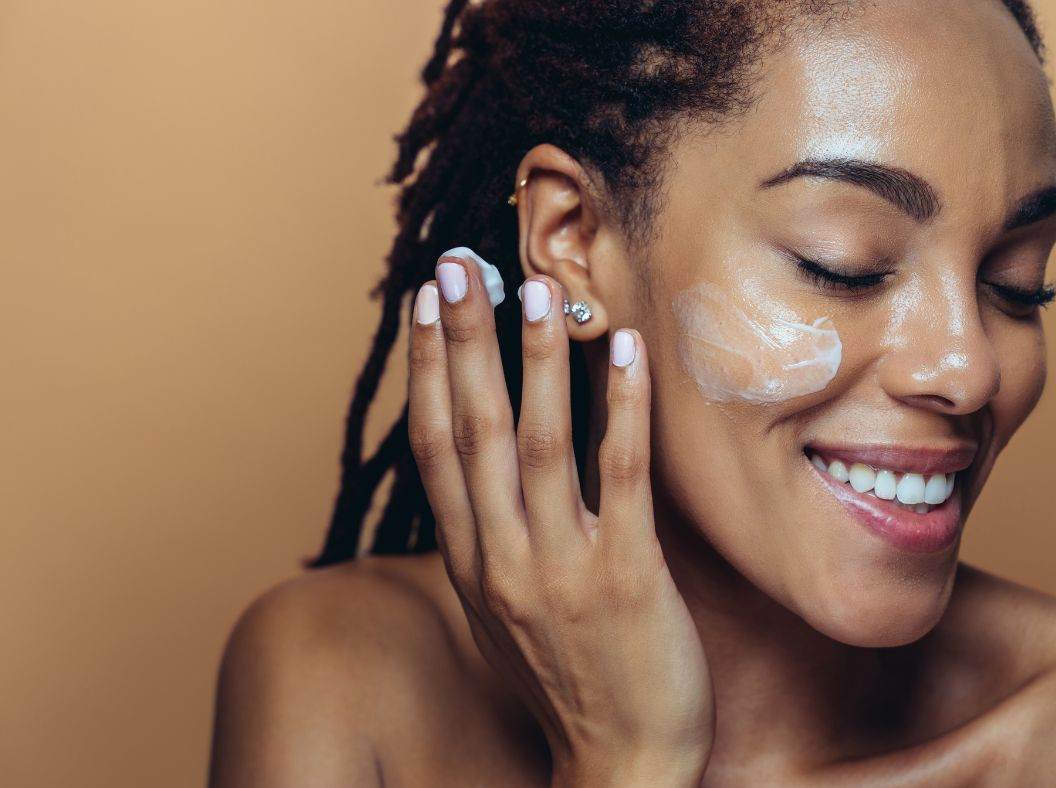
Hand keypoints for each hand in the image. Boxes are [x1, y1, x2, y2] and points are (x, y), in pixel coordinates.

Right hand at [406, 249, 714, 785]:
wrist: (621, 764)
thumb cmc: (571, 679)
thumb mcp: (509, 608)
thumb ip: (495, 538)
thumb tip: (493, 468)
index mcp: (470, 562)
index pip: (436, 447)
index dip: (428, 369)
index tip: (424, 301)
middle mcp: (503, 559)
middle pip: (474, 431)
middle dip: (462, 342)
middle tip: (459, 264)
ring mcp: (561, 569)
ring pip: (541, 445)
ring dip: (536, 363)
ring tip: (536, 290)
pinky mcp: (627, 579)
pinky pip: (622, 478)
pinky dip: (620, 410)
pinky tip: (622, 352)